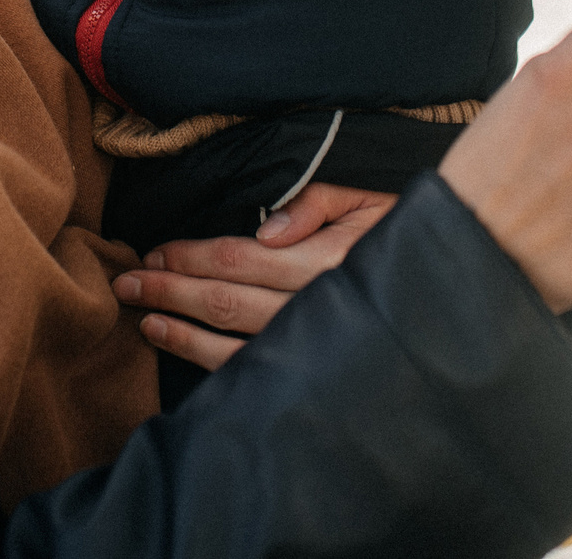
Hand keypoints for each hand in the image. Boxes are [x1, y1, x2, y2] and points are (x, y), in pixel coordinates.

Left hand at [111, 184, 396, 369]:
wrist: (445, 286)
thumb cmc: (401, 230)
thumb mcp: (367, 197)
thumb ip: (318, 202)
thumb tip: (269, 229)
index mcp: (327, 262)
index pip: (240, 258)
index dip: (190, 256)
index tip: (154, 253)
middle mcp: (317, 309)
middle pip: (225, 300)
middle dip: (169, 290)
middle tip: (127, 283)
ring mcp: (313, 346)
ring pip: (231, 343)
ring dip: (180, 330)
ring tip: (143, 317)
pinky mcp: (311, 372)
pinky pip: (252, 373)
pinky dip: (207, 362)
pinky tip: (176, 347)